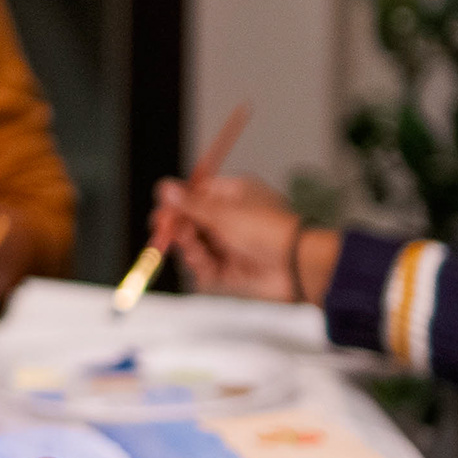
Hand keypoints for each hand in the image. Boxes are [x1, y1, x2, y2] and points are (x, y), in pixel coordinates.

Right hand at [160, 172, 325, 303]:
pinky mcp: (232, 269)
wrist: (295, 264)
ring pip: (197, 246)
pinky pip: (207, 266)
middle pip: (193, 223)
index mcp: (234, 195)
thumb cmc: (267, 230)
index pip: (197, 195)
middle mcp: (231, 219)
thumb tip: (165, 187)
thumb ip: (190, 205)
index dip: (178, 205)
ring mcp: (231, 245)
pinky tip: (202, 263)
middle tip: (168, 233)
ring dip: (190, 248)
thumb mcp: (222, 213)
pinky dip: (201, 265)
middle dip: (180, 229)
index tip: (162, 213)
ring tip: (193, 248)